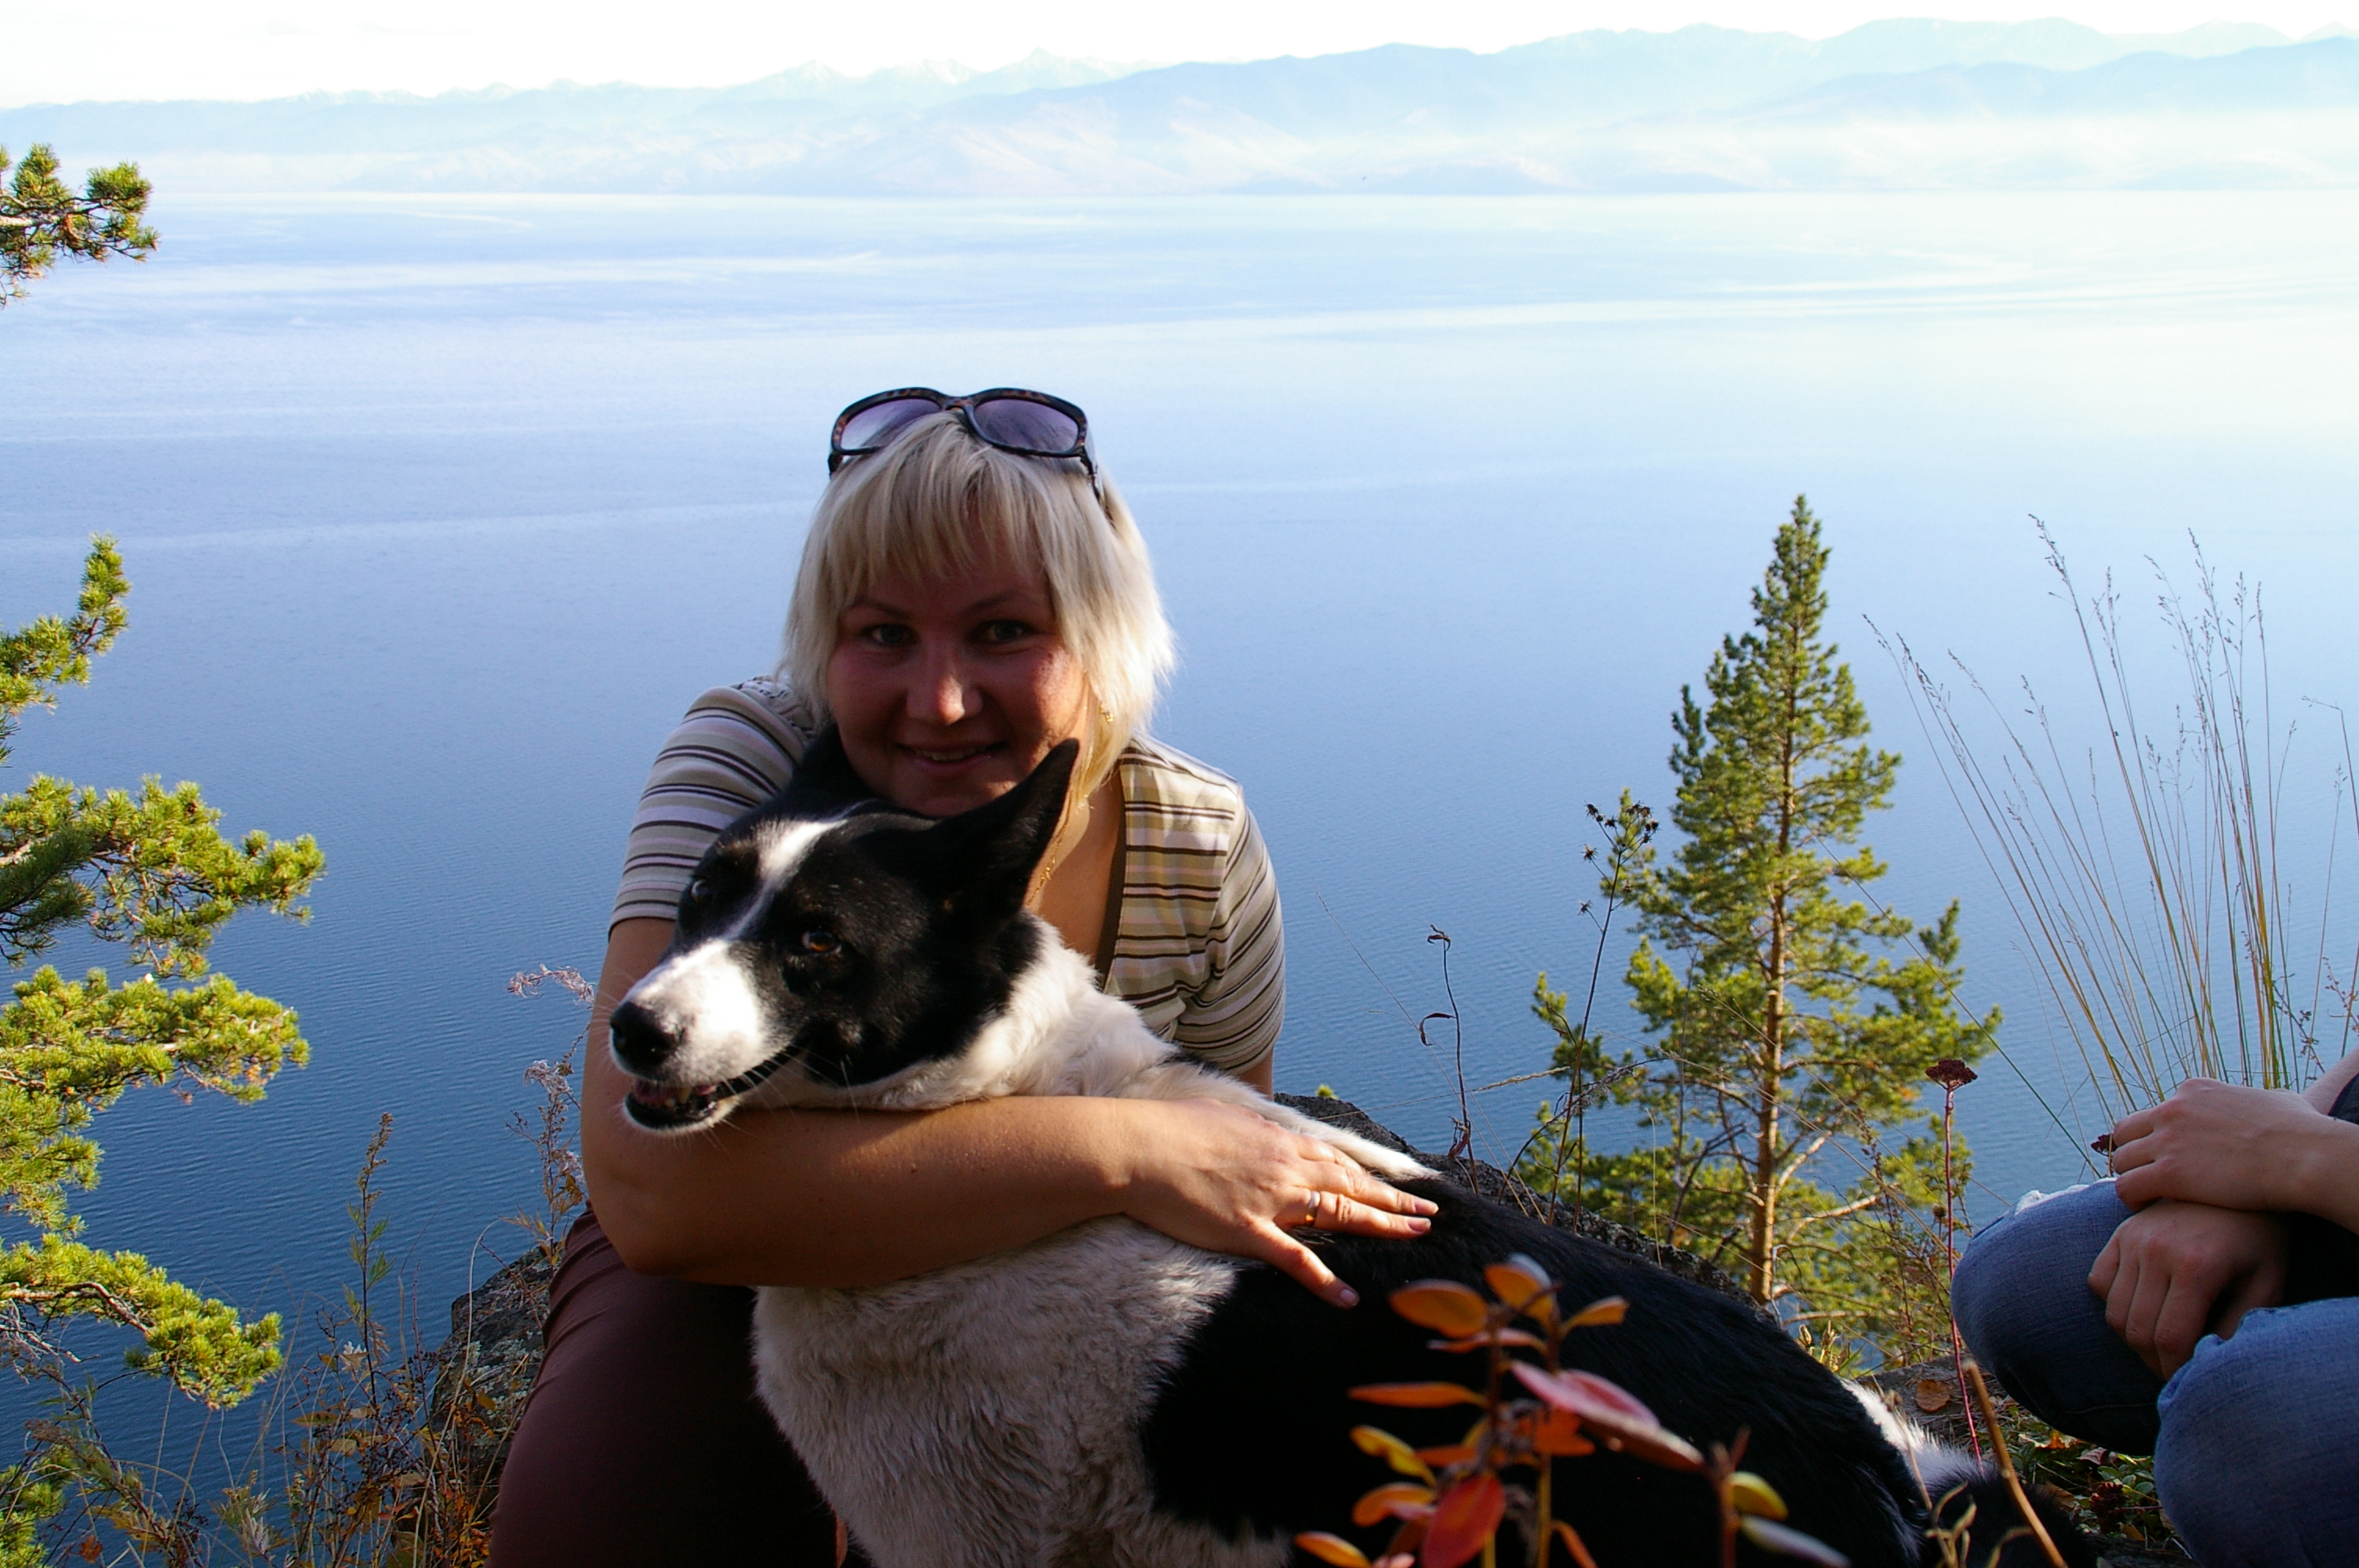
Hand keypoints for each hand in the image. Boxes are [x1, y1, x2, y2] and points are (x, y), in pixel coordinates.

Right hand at [1114, 1099, 1436, 1307]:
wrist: (1138, 1148)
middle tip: (1426, 1214)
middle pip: (1351, 1186)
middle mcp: (1284, 1169)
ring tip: (1414, 1237)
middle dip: (1392, 1202)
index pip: (1336, 1161)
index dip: (1370, 1176)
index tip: (1396, 1186)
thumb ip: (1251, 1125)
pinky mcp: (1249, 1231)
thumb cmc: (1170, 1129)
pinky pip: (1296, 1261)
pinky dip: (1325, 1282)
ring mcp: (1270, 1201)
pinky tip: (1349, 1298)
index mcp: (1277, 1141)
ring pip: (1339, 1215)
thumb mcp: (1221, 1115)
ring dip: (1380, 1227)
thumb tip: (1264, 1125)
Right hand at [2089, 1199, 2288, 1377]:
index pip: (2170, 1339)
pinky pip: (2099, 1280)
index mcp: (2195, 1267)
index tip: (2188, 1381)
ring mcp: (2132, 1237)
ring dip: (2133, 1338)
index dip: (2175, 1371)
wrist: (2241, 1179)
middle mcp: (2155, 1250)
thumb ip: (2238, 1326)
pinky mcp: (2120, 1231)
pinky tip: (2143, 1308)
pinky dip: (2114, 1303)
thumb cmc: (2261, 1238)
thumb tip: (2208, 1364)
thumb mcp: (2267, 1283)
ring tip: (2160, 1344)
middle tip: (2173, 1370)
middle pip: (2137, 1330)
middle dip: (2153, 1362)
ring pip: (2114, 1311)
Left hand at [2109, 1077, 2341, 1213]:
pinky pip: (2127, 1186)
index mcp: (2195, 1091)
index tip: (2166, 1157)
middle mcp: (2174, 1109)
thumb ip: (2258, 1101)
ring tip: (2143, 1195)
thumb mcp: (2276, 1100)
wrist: (2304, 1158)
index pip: (2157, 1112)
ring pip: (2122, 1159)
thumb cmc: (2302, 1134)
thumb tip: (2270, 1103)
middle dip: (2132, 1154)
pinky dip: (2130, 1198)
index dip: (2158, 1137)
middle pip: (2127, 1131)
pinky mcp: (2169, 1172)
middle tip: (2144, 1176)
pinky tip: (2143, 1207)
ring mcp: (2168, 1140)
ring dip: (2129, 1177)